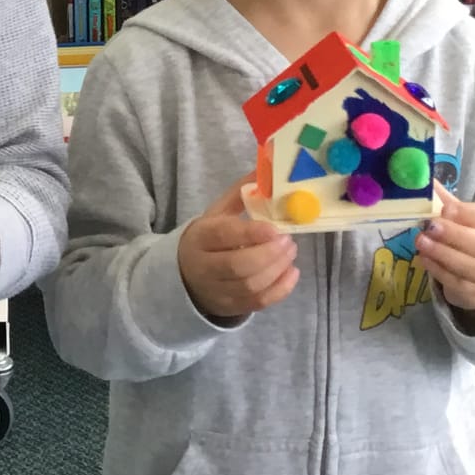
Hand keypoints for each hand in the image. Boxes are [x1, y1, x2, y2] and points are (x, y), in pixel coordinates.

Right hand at [177, 181, 299, 322]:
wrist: (183, 275)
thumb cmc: (208, 239)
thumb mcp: (217, 213)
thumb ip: (241, 192)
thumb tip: (267, 167)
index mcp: (199, 237)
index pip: (224, 235)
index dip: (251, 233)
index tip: (274, 228)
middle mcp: (204, 266)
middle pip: (239, 266)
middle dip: (270, 254)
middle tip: (289, 241)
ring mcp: (216, 291)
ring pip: (250, 286)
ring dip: (277, 269)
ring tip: (291, 252)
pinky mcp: (229, 307)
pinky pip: (257, 303)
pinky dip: (280, 289)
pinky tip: (291, 273)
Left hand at [416, 191, 474, 324]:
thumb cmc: (471, 241)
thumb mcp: (464, 221)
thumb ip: (447, 202)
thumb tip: (425, 179)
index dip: (467, 214)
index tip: (446, 209)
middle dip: (455, 234)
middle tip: (431, 226)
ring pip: (468, 265)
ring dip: (442, 253)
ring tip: (421, 241)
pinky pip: (456, 282)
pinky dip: (438, 270)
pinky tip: (423, 259)